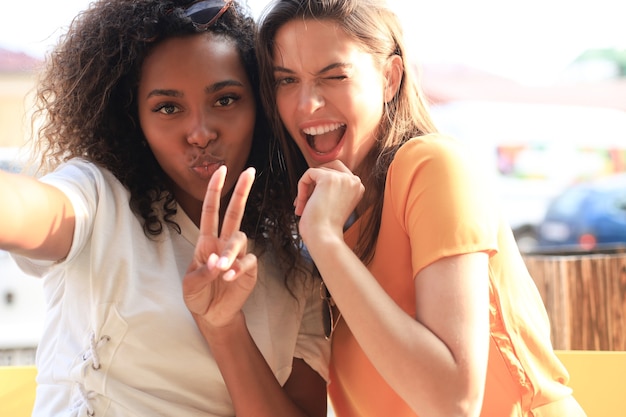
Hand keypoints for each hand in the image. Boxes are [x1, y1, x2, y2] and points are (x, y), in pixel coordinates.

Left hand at [183, 165, 257, 328]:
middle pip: (234, 212)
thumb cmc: (198, 295)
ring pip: (240, 238)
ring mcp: (239, 255)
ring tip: (222, 269)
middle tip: (250, 171)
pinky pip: (248, 261)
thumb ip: (203, 271)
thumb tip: (219, 261)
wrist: (212, 315)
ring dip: (230, 251)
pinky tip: (229, 278)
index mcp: (206, 241)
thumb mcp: (190, 284)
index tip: (221, 170)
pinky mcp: (250, 269)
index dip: (215, 190)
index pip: (211, 210)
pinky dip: (238, 268)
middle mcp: (224, 243)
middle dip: (241, 191)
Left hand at [294, 160, 363, 242]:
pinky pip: (309, 174)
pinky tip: (301, 204)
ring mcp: (343, 178)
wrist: (324, 236)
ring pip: (317, 172)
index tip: (314, 201)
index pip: (338, 173)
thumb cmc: (326, 227)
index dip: (322, 185)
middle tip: (306, 198)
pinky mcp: (329, 178)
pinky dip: (301, 188)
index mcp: (358, 188)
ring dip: (306, 189)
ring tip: (302, 206)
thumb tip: (315, 176)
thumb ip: (332, 189)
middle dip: (315, 180)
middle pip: (329, 167)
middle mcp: (354, 181)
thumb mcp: (335, 204)